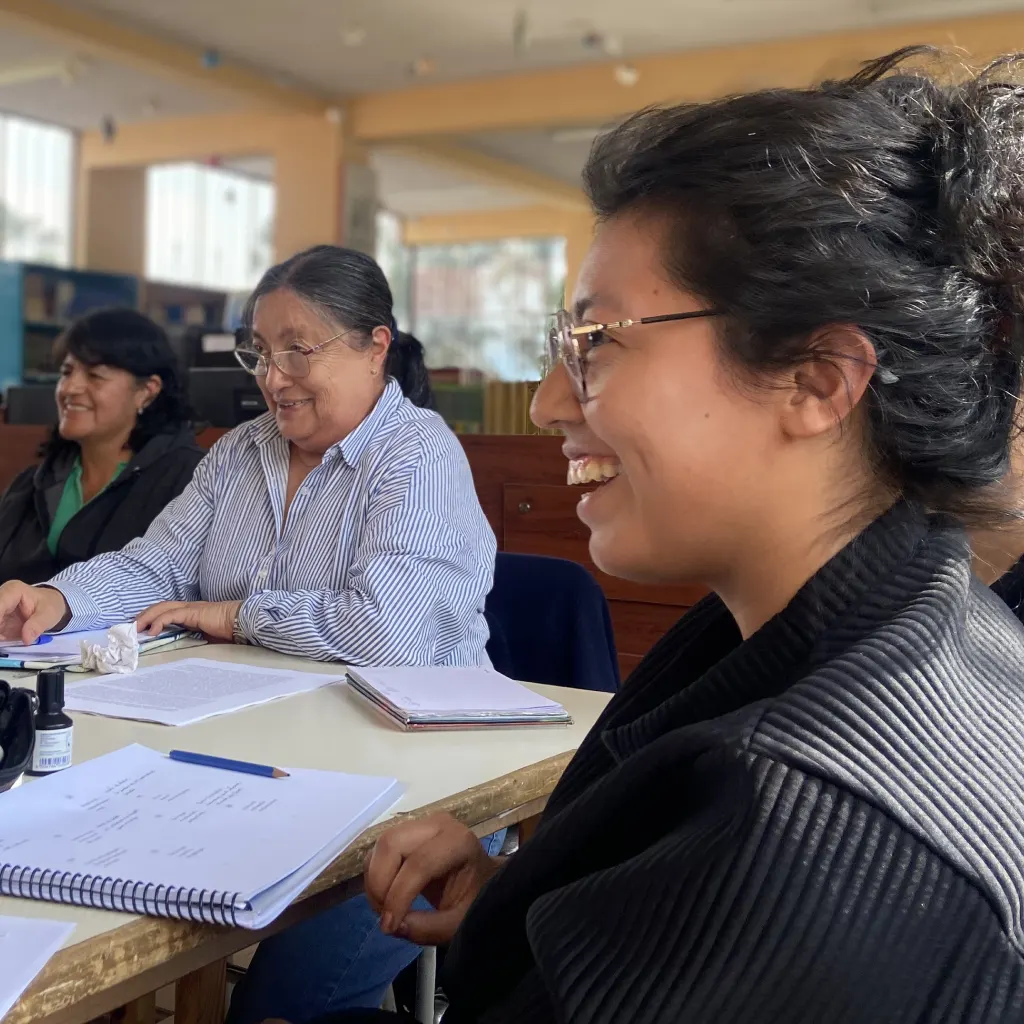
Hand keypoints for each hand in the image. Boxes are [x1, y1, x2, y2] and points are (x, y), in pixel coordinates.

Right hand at [0, 582, 68, 643]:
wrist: (51, 605)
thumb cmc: (50, 605)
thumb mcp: (49, 614)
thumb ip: (38, 625)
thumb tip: (26, 639)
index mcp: (13, 591)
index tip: (2, 637)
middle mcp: (1, 597)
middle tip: (5, 639)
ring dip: (0, 634)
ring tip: (8, 640)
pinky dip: (1, 638)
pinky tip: (7, 641)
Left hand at [136, 600, 241, 640]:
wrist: (244, 623)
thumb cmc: (232, 631)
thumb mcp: (209, 638)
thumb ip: (195, 641)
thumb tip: (184, 654)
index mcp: (193, 614)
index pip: (167, 611)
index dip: (153, 617)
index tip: (140, 628)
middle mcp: (190, 608)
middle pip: (161, 607)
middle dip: (144, 615)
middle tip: (131, 626)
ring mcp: (191, 608)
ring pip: (162, 608)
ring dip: (146, 617)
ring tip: (135, 627)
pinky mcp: (193, 612)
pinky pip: (171, 614)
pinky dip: (159, 621)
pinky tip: (152, 630)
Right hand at [365, 812, 499, 945]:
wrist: (480, 880)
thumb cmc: (474, 899)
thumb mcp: (458, 922)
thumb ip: (429, 928)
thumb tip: (394, 926)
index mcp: (458, 842)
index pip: (419, 864)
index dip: (398, 896)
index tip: (390, 926)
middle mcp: (436, 824)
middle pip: (391, 844)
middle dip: (380, 884)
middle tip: (385, 916)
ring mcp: (419, 824)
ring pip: (381, 846)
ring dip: (374, 881)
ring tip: (385, 909)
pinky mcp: (406, 832)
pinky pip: (379, 851)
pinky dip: (374, 876)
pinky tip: (385, 897)